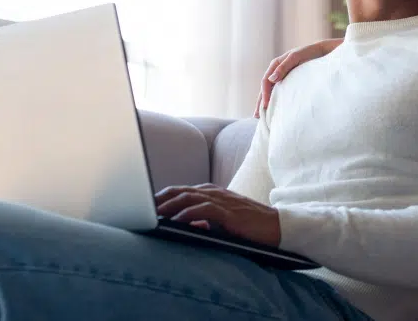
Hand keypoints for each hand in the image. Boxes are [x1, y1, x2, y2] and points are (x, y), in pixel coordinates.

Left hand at [154, 184, 280, 246]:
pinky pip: (203, 210)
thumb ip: (203, 219)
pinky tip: (176, 221)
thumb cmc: (249, 225)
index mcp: (212, 193)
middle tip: (140, 208)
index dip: (162, 197)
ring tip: (151, 214)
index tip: (145, 205)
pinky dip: (187, 214)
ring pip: (188, 198)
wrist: (277, 226)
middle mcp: (215, 192)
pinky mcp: (229, 212)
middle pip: (180, 191)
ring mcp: (222, 201)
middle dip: (159, 199)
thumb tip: (182, 224)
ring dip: (168, 206)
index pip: (181, 191)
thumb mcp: (222, 220)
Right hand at [255, 38, 343, 116]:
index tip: (265, 107)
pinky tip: (274, 108)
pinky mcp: (289, 80)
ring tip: (262, 116)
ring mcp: (282, 75)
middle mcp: (276, 70)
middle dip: (260, 101)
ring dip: (265, 102)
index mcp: (275, 64)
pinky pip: (278, 91)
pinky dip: (274, 99)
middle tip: (257, 116)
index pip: (265, 81)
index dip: (264, 94)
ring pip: (270, 90)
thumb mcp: (296, 57)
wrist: (321, 51)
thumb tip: (271, 79)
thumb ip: (284, 67)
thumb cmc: (309, 53)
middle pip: (265, 88)